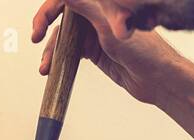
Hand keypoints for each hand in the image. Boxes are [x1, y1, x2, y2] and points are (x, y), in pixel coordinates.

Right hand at [32, 0, 183, 105]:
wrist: (158, 79)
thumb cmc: (145, 50)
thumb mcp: (107, 26)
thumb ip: (85, 5)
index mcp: (101, 3)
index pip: (67, 1)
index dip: (49, 9)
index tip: (40, 24)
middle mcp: (96, 14)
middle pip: (62, 16)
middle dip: (46, 27)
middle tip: (35, 37)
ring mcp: (95, 33)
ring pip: (65, 37)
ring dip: (52, 51)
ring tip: (45, 67)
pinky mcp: (95, 51)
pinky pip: (71, 52)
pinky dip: (60, 60)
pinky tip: (53, 69)